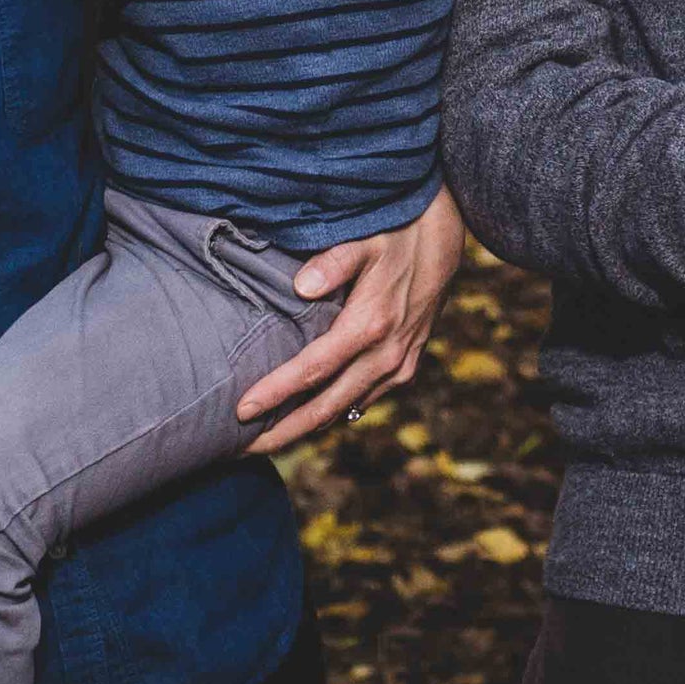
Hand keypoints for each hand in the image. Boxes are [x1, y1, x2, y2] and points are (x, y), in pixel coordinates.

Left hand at [237, 187, 464, 452]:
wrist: (444, 241)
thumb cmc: (394, 234)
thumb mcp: (363, 239)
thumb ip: (332, 262)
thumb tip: (300, 287)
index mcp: (370, 325)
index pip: (312, 370)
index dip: (275, 392)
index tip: (240, 411)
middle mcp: (386, 355)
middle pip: (326, 407)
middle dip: (283, 432)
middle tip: (240, 450)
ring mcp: (399, 366)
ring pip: (345, 409)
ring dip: (305, 428)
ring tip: (265, 440)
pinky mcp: (406, 368)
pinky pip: (363, 400)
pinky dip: (332, 413)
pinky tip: (306, 418)